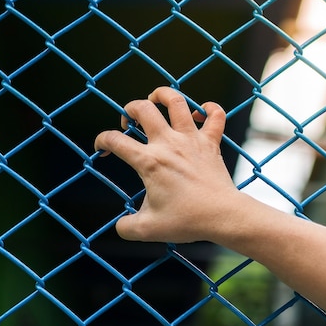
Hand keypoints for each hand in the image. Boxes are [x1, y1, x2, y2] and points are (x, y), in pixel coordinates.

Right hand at [94, 87, 238, 242]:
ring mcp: (192, 140)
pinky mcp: (211, 143)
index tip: (103, 149)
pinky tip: (200, 114)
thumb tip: (120, 225)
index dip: (102, 141)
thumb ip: (126, 227)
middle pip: (143, 109)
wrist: (222, 216)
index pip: (115, 141)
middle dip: (129, 108)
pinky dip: (209, 109)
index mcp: (149, 162)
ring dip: (163, 95)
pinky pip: (216, 115)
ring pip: (176, 101)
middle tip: (128, 121)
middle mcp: (169, 144)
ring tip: (156, 99)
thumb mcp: (147, 230)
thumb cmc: (186, 221)